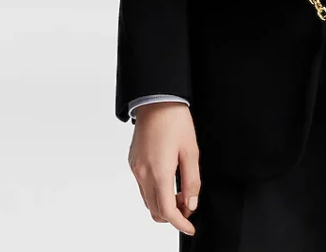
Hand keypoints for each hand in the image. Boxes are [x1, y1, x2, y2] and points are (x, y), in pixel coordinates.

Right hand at [127, 102, 200, 236]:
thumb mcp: (191, 150)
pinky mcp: (132, 162)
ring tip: (180, 192)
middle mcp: (143, 173)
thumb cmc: (175, 120)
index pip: (167, 210)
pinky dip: (154, 191)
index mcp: (159, 171)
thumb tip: (191, 203)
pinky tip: (168, 180)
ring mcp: (135, 168)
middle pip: (155, 210)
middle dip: (172, 214)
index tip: (190, 226)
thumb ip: (192, 180)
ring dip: (163, 204)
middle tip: (189, 205)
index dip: (180, 222)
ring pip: (147, 200)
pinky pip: (142, 186)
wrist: (156, 99)